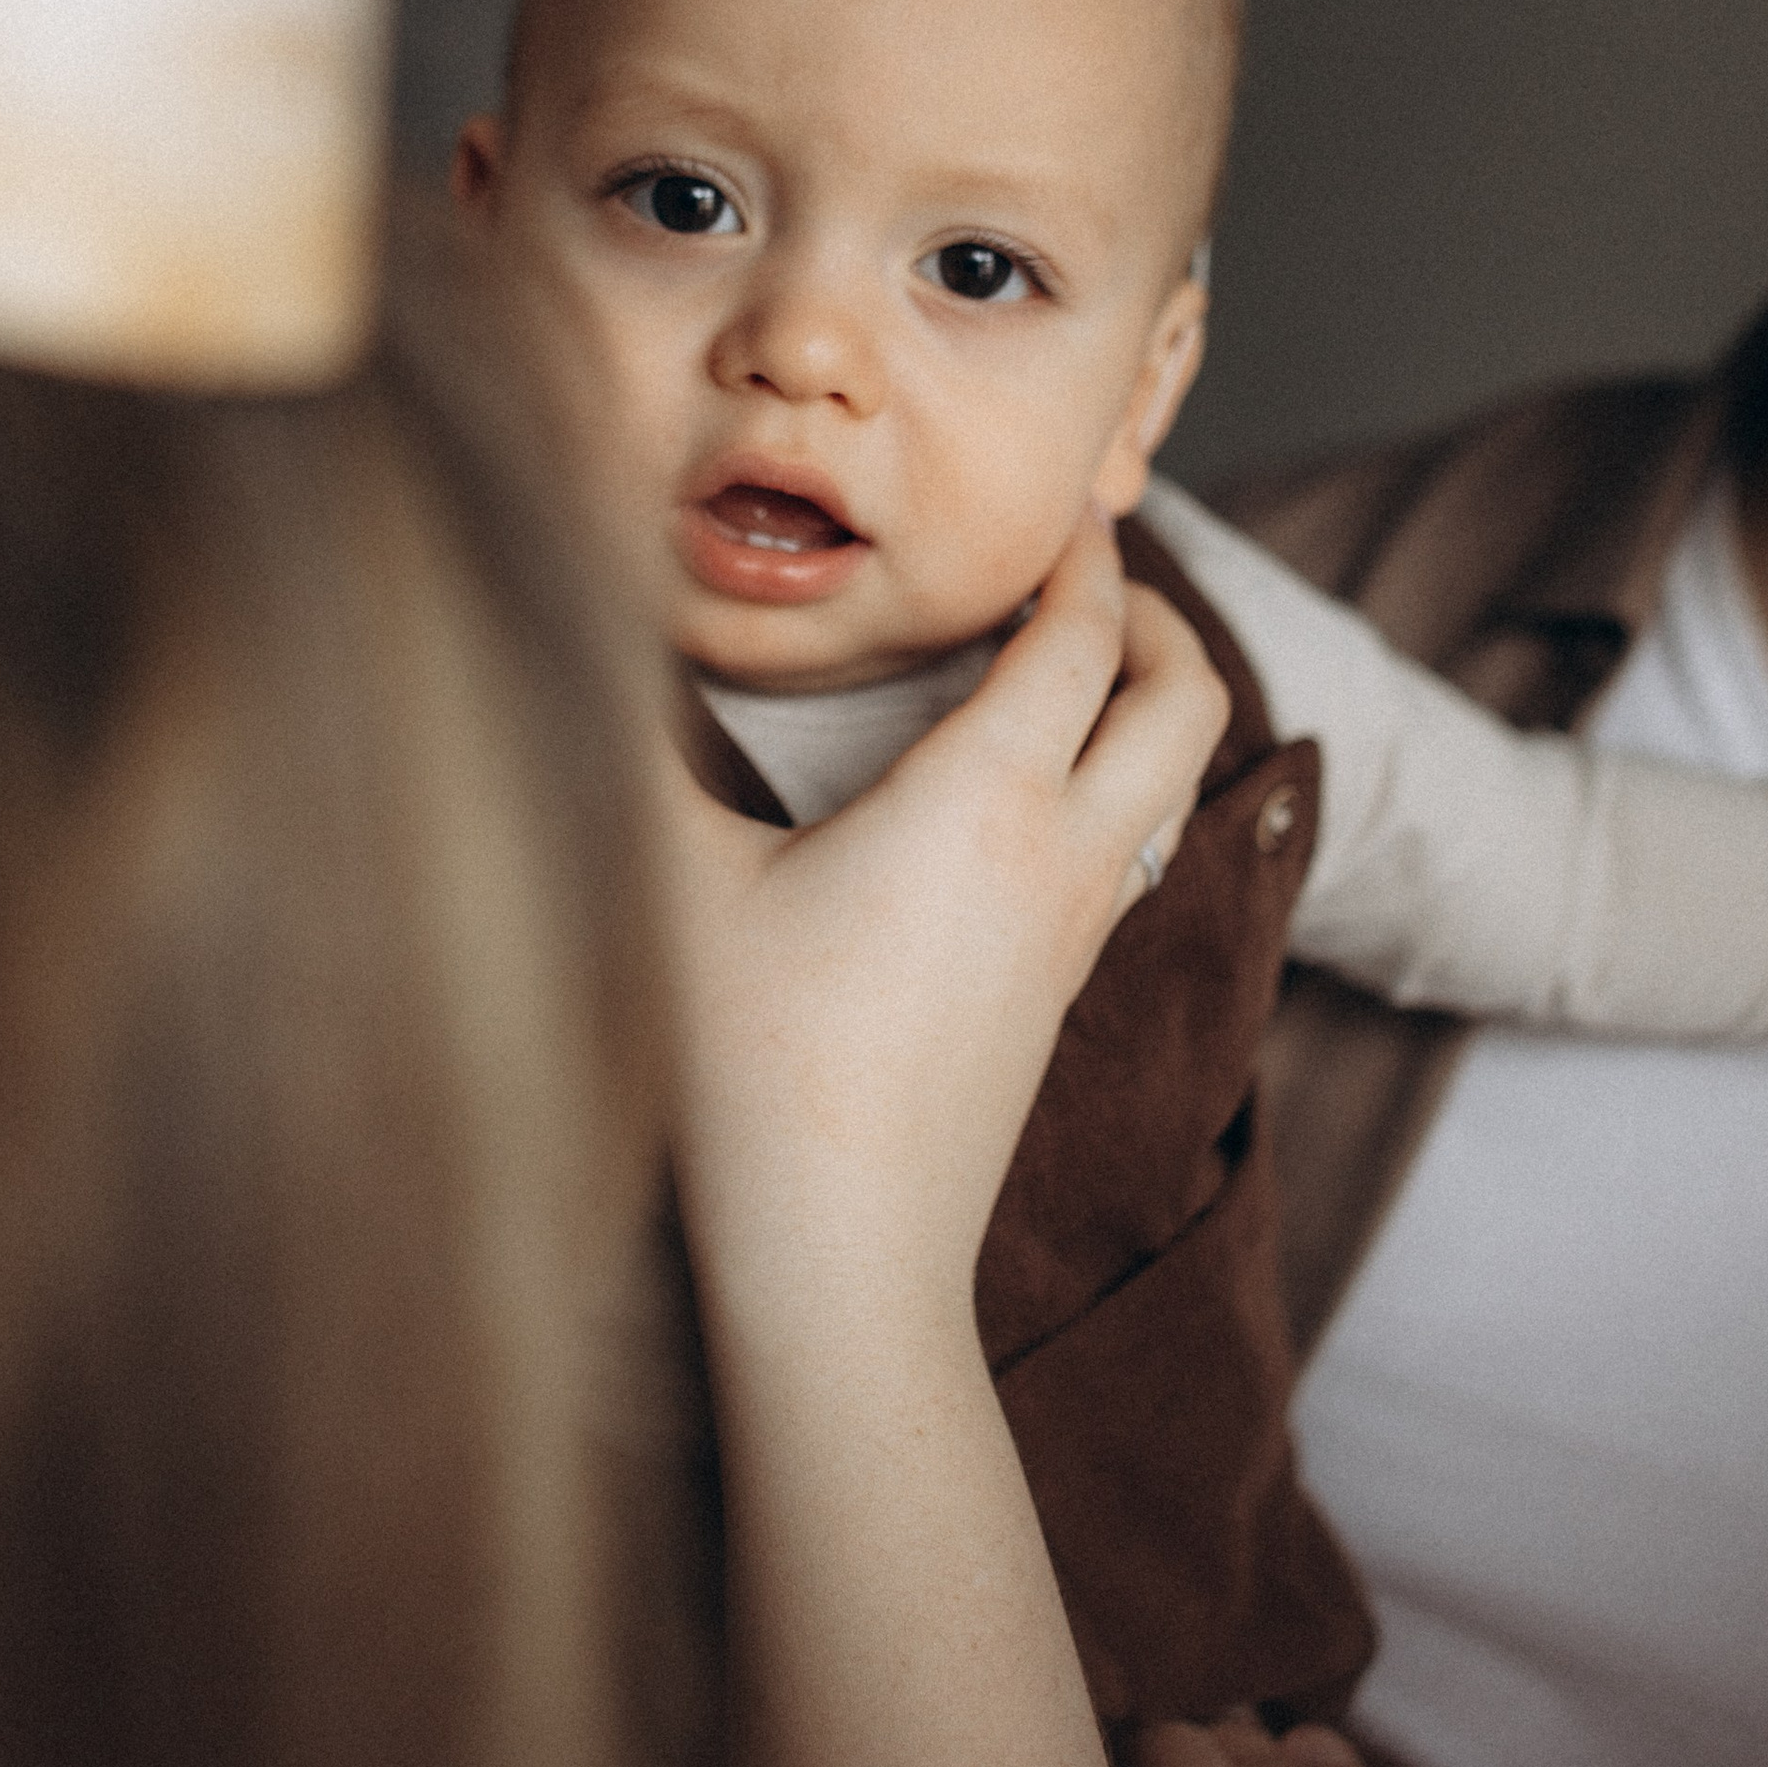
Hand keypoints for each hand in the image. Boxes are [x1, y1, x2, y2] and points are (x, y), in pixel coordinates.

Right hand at [655, 518, 1227, 1349]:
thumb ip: (635, 746)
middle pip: (1187, 700)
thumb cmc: (752, 1071)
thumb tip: (580, 635)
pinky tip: (1012, 804)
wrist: (841, 1264)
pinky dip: (1110, 790)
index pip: (1083, 634)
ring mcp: (1073, 939)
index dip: (1083, 551)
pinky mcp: (1055, 1003)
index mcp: (988, 800)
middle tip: (1086, 581)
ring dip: (1144, 707)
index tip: (1057, 502)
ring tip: (1058, 675)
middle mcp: (1061, 859)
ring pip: (1171, 787)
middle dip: (1158, 618)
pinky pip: (1125, 859)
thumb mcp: (671, 884)